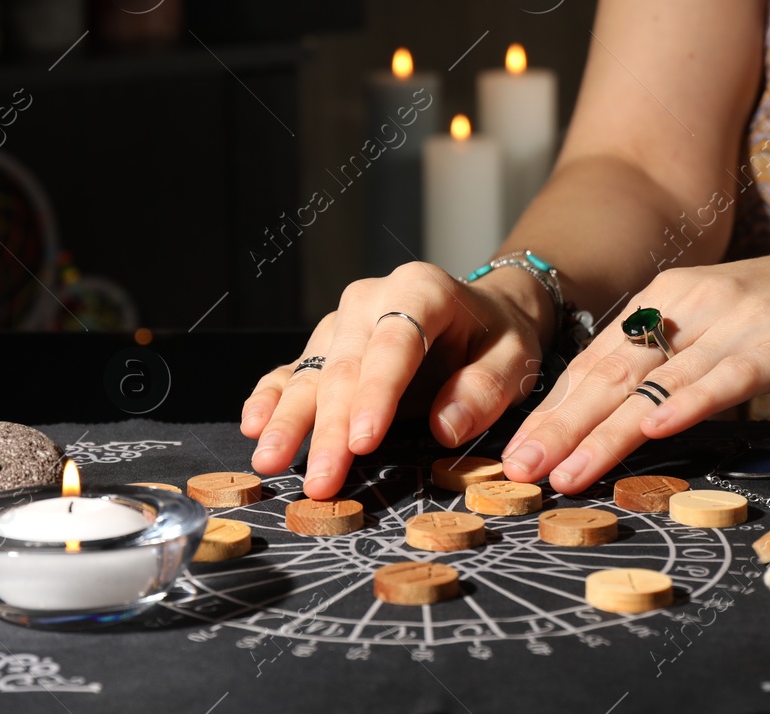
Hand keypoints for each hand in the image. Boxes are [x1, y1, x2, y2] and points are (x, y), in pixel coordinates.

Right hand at [241, 261, 546, 499]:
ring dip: (290, 421)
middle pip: (344, 367)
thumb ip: (484, 388)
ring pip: (312, 374)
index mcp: (420, 289)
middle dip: (329, 428)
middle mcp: (370, 300)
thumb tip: (445, 427)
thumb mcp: (514, 357)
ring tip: (269, 461)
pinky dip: (271, 399)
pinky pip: (292, 371)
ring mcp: (341, 323)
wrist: (481, 314)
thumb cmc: (496, 337)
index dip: (376, 395)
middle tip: (320, 481)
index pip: (395, 344)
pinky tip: (255, 425)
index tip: (364, 442)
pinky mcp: (325, 346)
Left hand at [502, 229, 769, 494]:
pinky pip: (726, 378)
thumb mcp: (726, 327)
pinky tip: (653, 430)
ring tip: (563, 470)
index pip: (596, 361)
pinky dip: (686, 405)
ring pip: (655, 383)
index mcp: (669, 299)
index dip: (553, 407)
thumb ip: (679, 363)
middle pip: (610, 372)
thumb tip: (626, 415)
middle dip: (558, 424)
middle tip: (516, 469)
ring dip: (603, 431)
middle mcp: (691, 304)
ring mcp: (738, 321)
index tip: (515, 451)